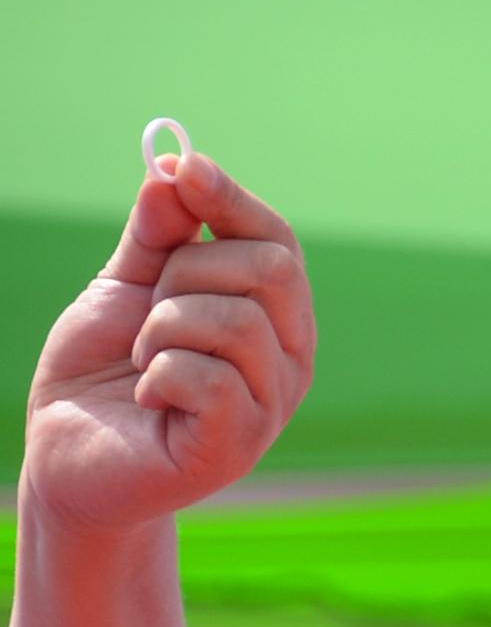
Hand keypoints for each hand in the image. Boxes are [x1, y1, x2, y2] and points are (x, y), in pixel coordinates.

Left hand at [22, 154, 317, 533]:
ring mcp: (271, 404)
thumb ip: (156, 236)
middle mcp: (289, 357)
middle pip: (270, 270)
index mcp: (272, 315)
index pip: (277, 240)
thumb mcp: (125, 288)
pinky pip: (208, 378)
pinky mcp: (237, 446)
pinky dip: (160, 375)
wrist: (66, 458)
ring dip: (163, 330)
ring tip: (144, 362)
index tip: (183, 168)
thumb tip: (174, 169)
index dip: (232, 199)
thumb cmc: (104, 373)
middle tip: (150, 310)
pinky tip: (148, 397)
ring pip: (234, 322)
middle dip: (188, 272)